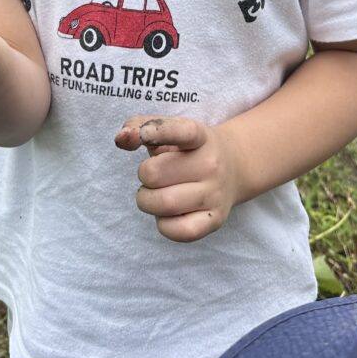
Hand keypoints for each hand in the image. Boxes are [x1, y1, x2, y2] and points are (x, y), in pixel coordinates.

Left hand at [114, 115, 241, 241]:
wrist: (234, 167)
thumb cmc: (188, 150)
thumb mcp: (169, 130)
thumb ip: (139, 126)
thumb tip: (122, 139)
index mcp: (200, 136)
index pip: (182, 132)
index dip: (160, 132)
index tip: (144, 135)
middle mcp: (211, 164)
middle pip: (155, 174)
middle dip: (144, 175)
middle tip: (153, 176)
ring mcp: (215, 193)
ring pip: (163, 204)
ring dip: (147, 200)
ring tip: (156, 194)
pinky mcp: (215, 219)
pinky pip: (177, 231)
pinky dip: (163, 224)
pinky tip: (168, 213)